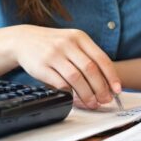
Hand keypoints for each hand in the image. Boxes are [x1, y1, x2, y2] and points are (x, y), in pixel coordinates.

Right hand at [6, 25, 121, 109]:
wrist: (24, 39)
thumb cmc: (53, 44)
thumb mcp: (72, 41)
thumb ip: (88, 56)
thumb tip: (107, 81)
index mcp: (79, 37)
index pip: (101, 58)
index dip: (111, 75)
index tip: (117, 89)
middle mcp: (67, 44)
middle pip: (90, 69)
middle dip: (101, 88)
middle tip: (105, 99)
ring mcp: (54, 54)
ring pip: (76, 78)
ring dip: (87, 94)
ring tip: (92, 103)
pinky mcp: (42, 66)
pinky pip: (60, 83)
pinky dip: (70, 93)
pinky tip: (75, 99)